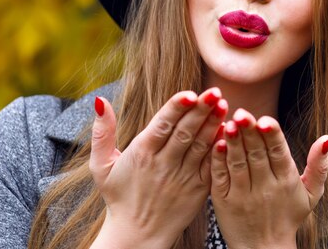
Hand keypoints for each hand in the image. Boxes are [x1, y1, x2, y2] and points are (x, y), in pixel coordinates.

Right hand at [89, 88, 226, 248]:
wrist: (137, 236)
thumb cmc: (119, 196)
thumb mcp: (101, 165)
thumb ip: (102, 132)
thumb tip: (99, 100)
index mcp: (141, 154)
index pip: (161, 125)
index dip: (176, 108)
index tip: (190, 94)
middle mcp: (163, 164)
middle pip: (185, 132)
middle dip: (201, 110)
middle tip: (215, 92)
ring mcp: (182, 177)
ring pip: (200, 146)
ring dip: (213, 124)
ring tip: (224, 105)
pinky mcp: (198, 188)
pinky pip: (211, 164)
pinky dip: (220, 148)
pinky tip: (228, 131)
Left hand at [210, 109, 327, 248]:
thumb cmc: (288, 217)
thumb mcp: (311, 194)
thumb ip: (319, 166)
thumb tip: (327, 138)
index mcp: (287, 181)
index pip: (279, 153)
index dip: (272, 136)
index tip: (265, 120)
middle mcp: (265, 188)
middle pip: (257, 155)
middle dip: (250, 133)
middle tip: (242, 112)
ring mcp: (243, 195)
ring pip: (238, 164)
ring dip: (233, 143)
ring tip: (228, 124)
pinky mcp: (224, 201)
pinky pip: (221, 177)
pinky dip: (218, 160)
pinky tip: (217, 144)